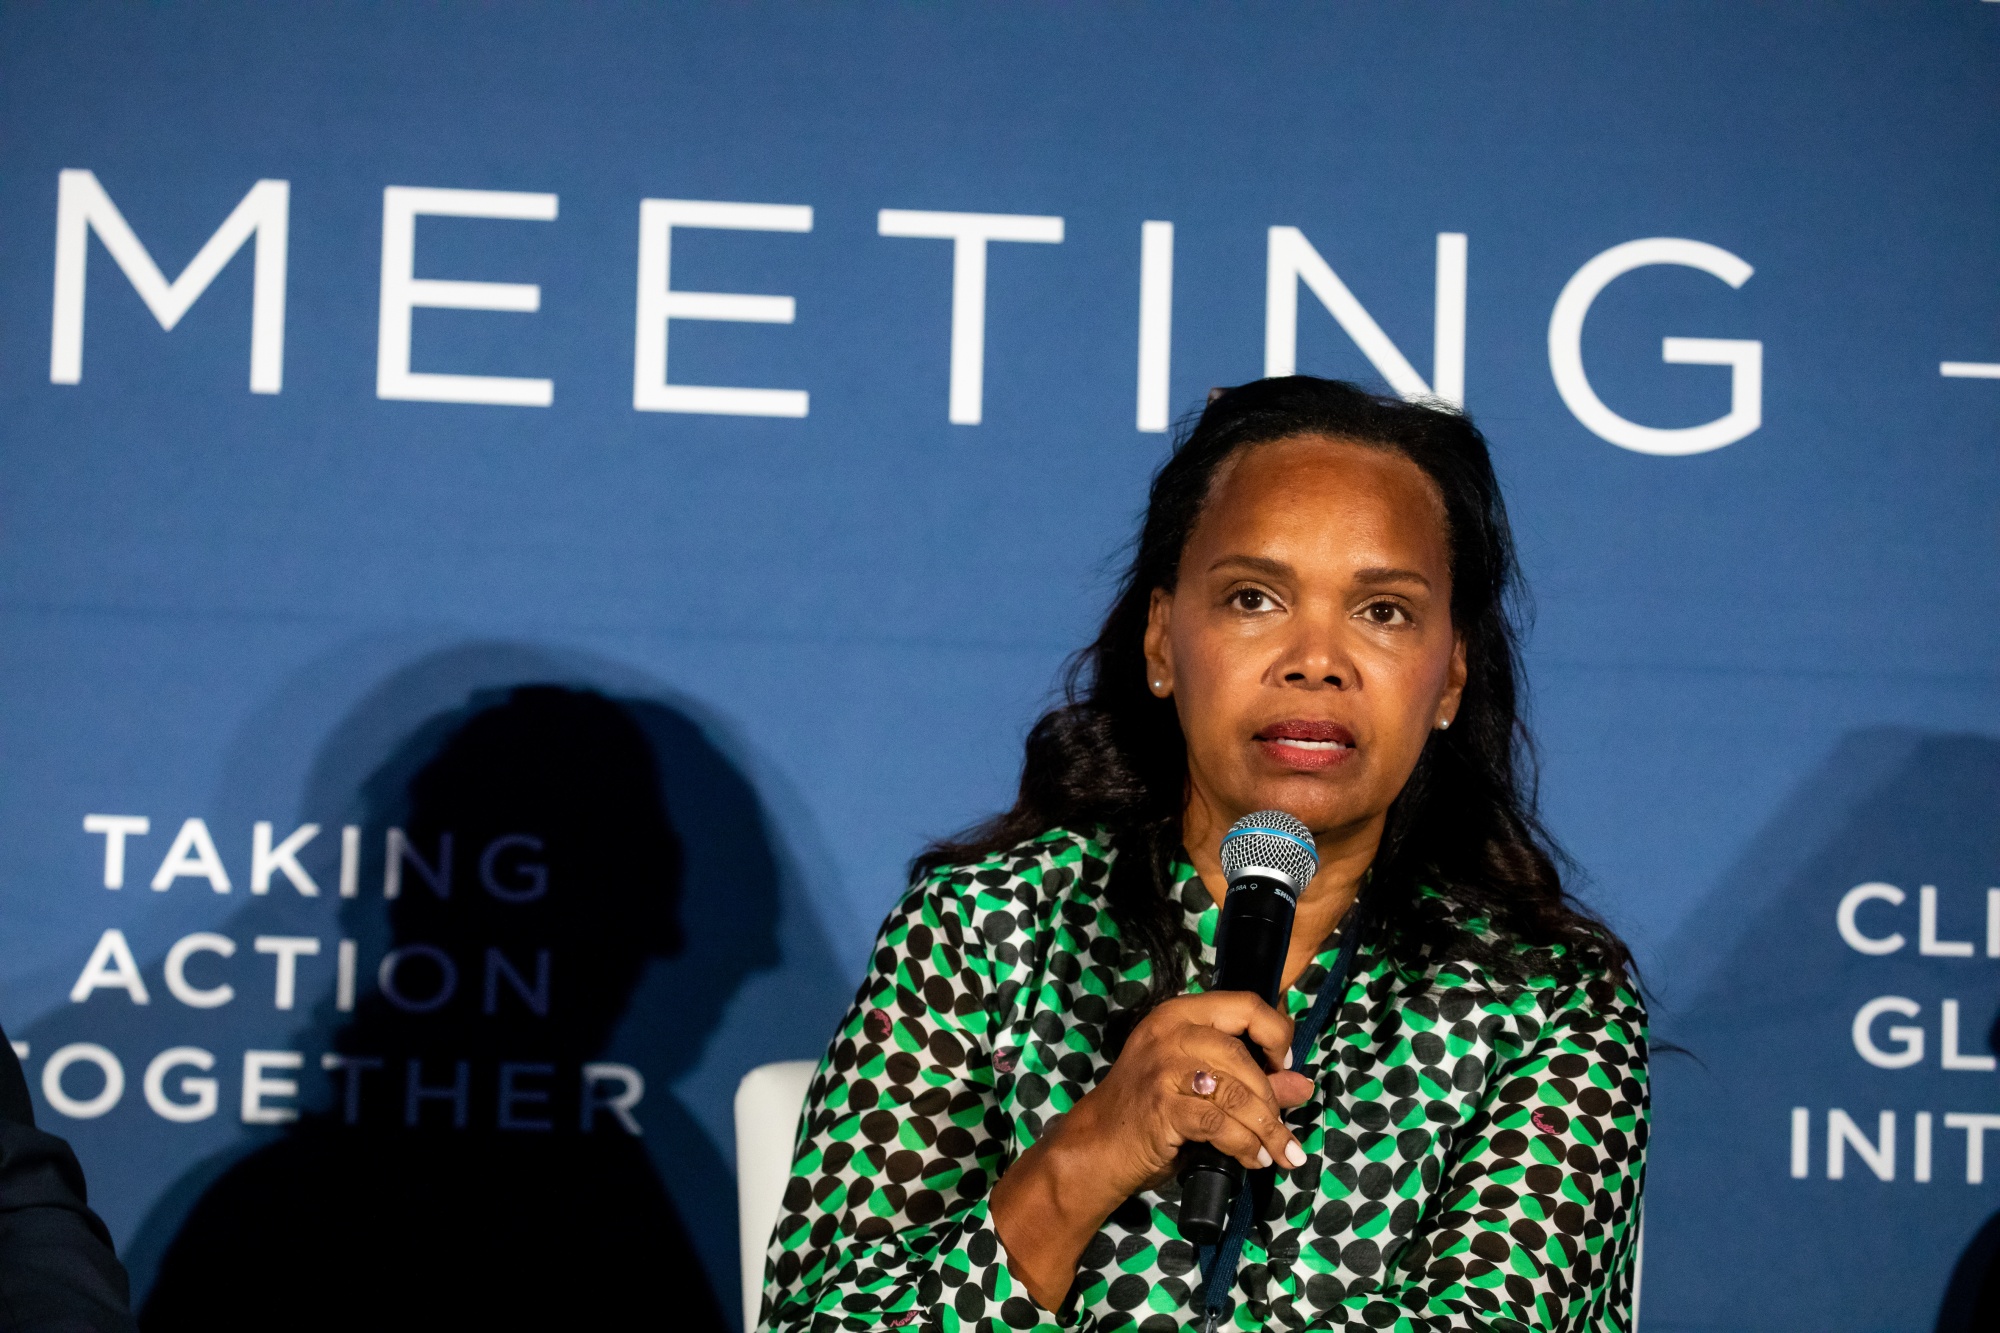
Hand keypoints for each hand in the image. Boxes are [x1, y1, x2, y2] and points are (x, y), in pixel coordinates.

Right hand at [1063, 991, 1314, 1199]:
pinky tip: (1253, 1159)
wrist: (1097, 1145)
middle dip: (1270, 1099)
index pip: (1245, 1005)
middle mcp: (1171, 1032)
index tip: (1284, 1066)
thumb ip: (1251, 1081)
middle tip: (1281, 1132)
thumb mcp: (1202, 1087)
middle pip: (1242, 1054)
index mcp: (1181, 1014)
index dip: (1276, 1034)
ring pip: (1235, 1091)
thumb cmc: (1150, 1111)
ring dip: (1266, 1129)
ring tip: (1279, 1154)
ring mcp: (1163, 1068)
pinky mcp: (1161, 1105)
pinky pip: (1218, 1122)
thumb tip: (1303, 1084)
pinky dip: (1244, 1145)